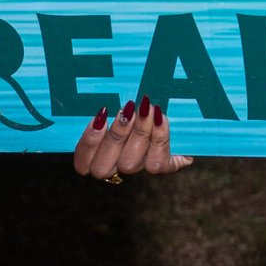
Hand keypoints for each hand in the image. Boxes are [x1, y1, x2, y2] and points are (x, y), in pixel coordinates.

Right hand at [72, 96, 192, 181]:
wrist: (183, 114)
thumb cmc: (141, 101)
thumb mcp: (120, 101)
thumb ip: (107, 105)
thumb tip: (100, 97)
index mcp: (98, 153)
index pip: (82, 164)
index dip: (88, 143)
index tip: (101, 115)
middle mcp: (117, 166)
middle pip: (103, 168)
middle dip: (115, 135)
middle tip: (127, 108)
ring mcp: (140, 168)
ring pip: (130, 163)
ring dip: (138, 132)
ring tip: (147, 107)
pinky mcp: (165, 167)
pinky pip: (158, 162)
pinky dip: (159, 137)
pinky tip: (160, 117)